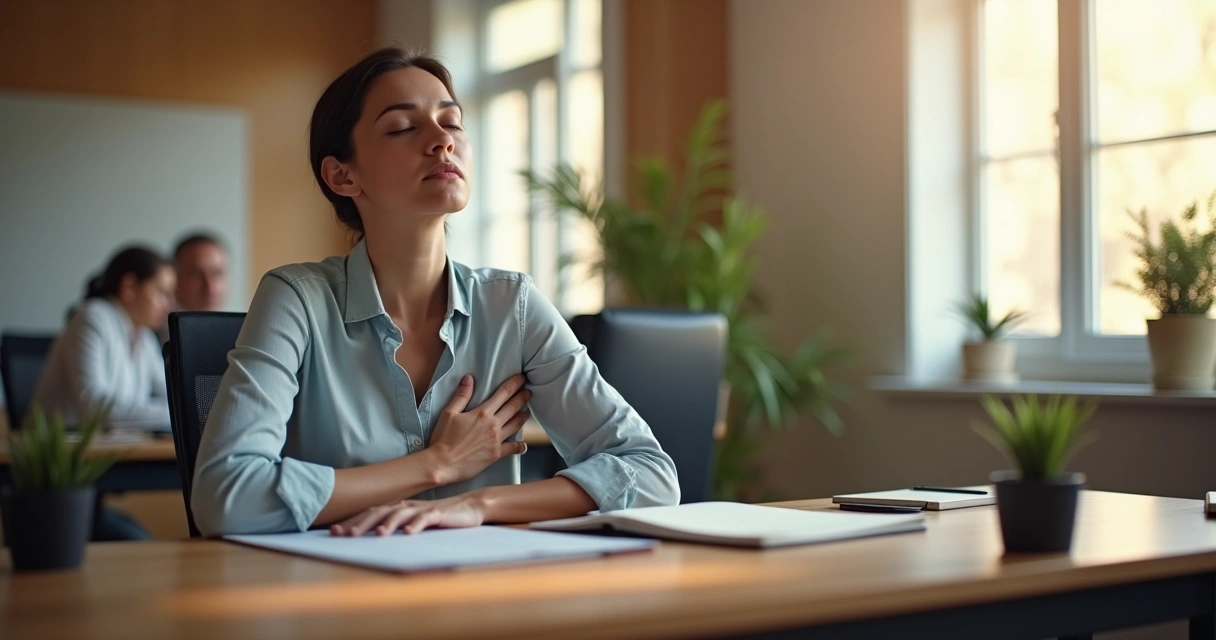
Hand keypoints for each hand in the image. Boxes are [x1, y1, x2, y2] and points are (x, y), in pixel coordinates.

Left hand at [329, 493, 486, 536]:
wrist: (470, 507)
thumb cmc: (438, 518)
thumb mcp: (413, 522)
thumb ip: (395, 526)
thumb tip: (371, 537)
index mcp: (397, 508)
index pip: (370, 513)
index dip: (352, 521)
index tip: (334, 532)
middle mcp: (406, 506)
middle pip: (380, 512)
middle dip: (361, 523)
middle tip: (346, 535)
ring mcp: (422, 509)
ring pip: (400, 514)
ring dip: (388, 524)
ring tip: (377, 535)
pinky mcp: (438, 514)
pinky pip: (426, 519)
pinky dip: (416, 525)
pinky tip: (408, 533)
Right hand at [428, 374, 530, 484]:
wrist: (443, 463)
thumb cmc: (443, 438)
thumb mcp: (449, 413)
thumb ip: (461, 395)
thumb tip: (469, 378)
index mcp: (482, 413)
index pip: (503, 394)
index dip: (514, 384)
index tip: (522, 378)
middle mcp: (493, 425)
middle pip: (513, 407)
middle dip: (522, 397)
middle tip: (529, 392)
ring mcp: (496, 440)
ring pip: (516, 425)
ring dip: (524, 416)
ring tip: (528, 411)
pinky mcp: (496, 454)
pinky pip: (513, 448)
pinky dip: (520, 446)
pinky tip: (524, 445)